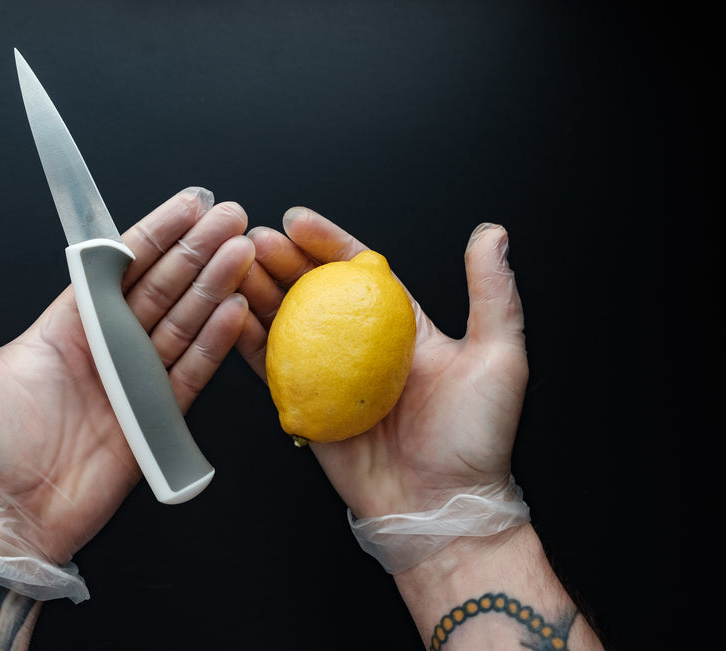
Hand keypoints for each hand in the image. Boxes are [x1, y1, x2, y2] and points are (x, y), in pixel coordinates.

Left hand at [0, 188, 253, 563]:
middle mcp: (105, 348)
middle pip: (160, 286)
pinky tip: (234, 312)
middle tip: (230, 216)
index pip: (118, 266)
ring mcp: (132, 382)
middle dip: (196, 250)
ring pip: (181, 322)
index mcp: (65, 326)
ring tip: (242, 253)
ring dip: (213, 286)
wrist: (3, 522)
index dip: (154, 233)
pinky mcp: (154, 419)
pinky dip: (213, 344)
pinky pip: (189, 374)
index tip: (187, 205)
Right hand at [237, 208, 527, 517]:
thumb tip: (492, 234)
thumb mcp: (499, 356)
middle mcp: (360, 346)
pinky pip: (267, 368)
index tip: (298, 222)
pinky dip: (244, 340)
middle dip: (280, 259)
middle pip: (312, 290)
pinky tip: (228, 313)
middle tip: (254, 238)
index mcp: (400, 327)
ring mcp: (328, 375)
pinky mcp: (303, 406)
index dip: (326, 243)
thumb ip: (492, 292)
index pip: (358, 271)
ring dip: (256, 290)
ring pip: (283, 322)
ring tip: (233, 264)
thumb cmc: (475, 438)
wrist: (442, 507)